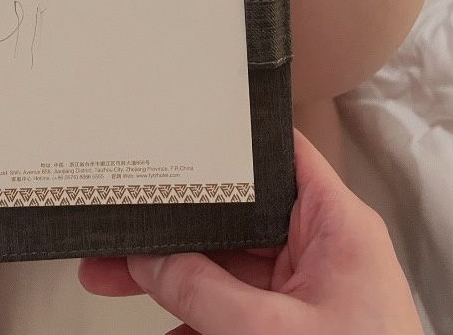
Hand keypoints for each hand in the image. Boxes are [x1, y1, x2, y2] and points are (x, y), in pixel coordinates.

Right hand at [78, 128, 423, 334]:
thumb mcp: (269, 331)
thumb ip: (205, 292)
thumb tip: (150, 262)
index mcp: (336, 223)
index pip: (279, 155)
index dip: (230, 141)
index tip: (178, 138)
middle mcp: (324, 246)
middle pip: (238, 216)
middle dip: (178, 228)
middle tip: (124, 230)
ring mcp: (310, 288)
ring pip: (231, 266)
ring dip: (178, 276)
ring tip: (117, 276)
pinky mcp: (299, 323)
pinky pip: (239, 306)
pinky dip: (201, 317)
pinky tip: (164, 326)